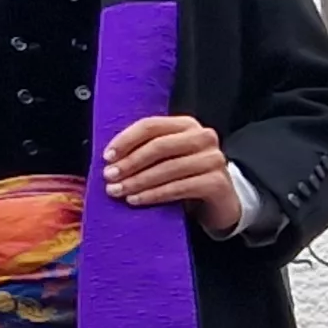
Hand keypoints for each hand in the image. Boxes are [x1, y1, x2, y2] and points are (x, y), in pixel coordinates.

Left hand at [105, 114, 244, 236]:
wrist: (220, 202)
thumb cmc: (186, 176)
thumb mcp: (167, 158)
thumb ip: (145, 151)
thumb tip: (110, 160)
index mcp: (186, 125)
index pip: (151, 126)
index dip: (126, 140)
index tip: (107, 157)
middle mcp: (203, 137)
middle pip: (159, 146)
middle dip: (130, 162)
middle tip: (109, 176)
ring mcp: (213, 159)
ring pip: (168, 168)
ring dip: (138, 181)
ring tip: (118, 191)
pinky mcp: (217, 182)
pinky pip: (179, 188)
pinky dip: (154, 194)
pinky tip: (136, 200)